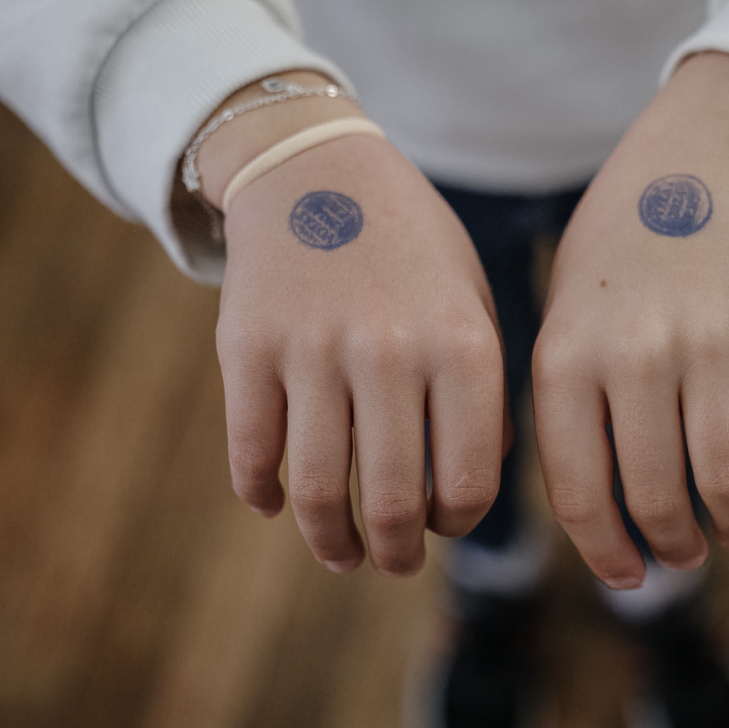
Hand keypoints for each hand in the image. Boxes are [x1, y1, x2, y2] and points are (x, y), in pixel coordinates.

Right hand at [205, 83, 505, 576]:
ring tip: (342, 553)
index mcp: (461, 344)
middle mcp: (389, 351)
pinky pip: (253, 453)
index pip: (467, 482)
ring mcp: (312, 350)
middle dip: (394, 553)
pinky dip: (262, 495)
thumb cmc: (409, 246)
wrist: (315, 166)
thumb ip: (481, 390)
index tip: (443, 525)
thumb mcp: (470, 299)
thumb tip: (469, 487)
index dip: (456, 523)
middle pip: (390, 502)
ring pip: (316, 491)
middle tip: (394, 561)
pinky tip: (275, 504)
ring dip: (330, 542)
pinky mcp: (246, 348)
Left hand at [532, 53, 728, 587]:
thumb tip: (606, 520)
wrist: (698, 163)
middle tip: (683, 556)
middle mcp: (634, 358)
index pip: (581, 492)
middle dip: (674, 547)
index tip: (626, 575)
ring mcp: (708, 344)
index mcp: (566, 360)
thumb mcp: (569, 320)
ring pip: (727, 479)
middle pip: (658, 499)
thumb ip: (575, 411)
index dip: (605, 551)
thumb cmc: (619, 260)